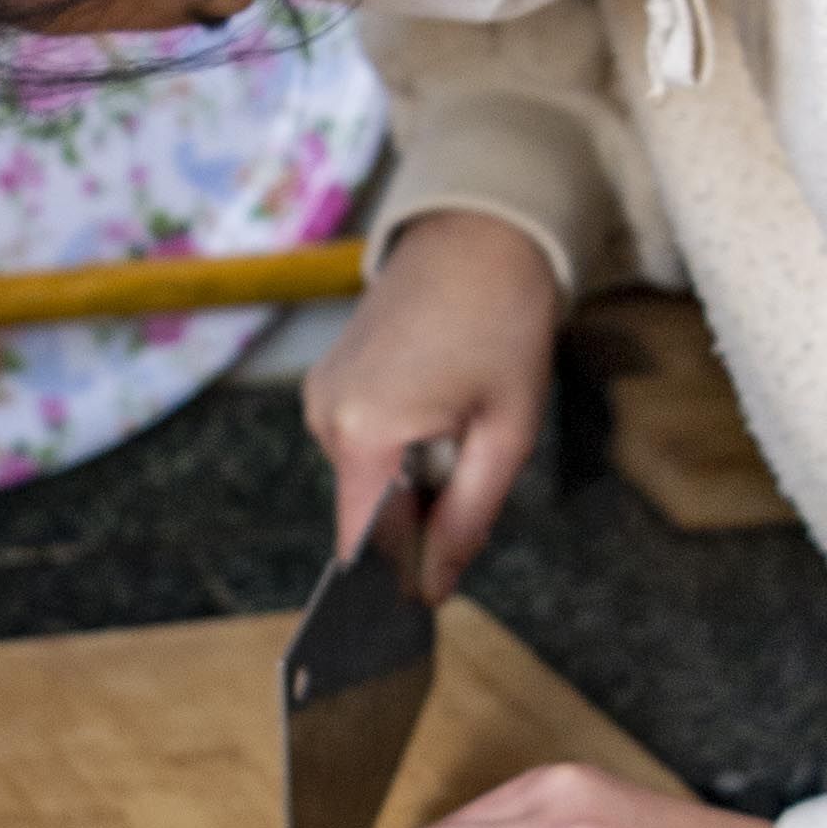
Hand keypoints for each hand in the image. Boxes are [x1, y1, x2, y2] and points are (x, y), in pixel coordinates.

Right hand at [306, 210, 560, 596]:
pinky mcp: (327, 383)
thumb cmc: (503, 325)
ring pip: (367, 482)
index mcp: (365, 432)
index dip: (401, 574)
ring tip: (459, 427)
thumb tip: (434, 587)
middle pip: (368, 515)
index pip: (364, 544)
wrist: (480, 236)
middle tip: (476, 472)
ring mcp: (321, 397)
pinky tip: (437, 412)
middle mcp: (326, 416)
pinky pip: (362, 446)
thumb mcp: (505, 434)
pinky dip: (399, 451)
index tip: (434, 590)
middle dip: (420, 521)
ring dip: (413, 483)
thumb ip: (468, 518)